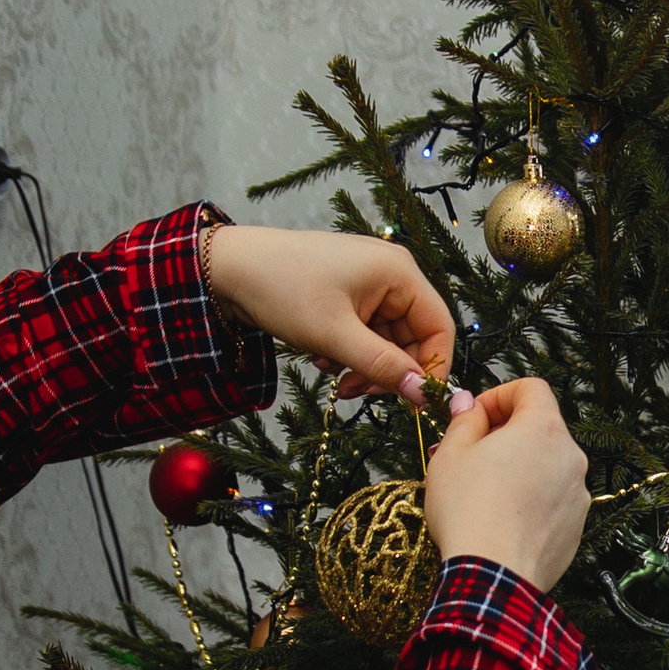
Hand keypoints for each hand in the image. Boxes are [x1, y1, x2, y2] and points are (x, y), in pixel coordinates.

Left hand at [204, 224, 452, 403]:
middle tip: (355, 392)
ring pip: (387, 339)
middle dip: (388, 370)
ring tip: (334, 376)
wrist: (229, 268)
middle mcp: (391, 273)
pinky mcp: (349, 293)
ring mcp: (369, 282)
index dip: (431, 368)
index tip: (411, 402)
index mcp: (399, 273)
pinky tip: (322, 357)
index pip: (439, 327)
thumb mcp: (335, 336)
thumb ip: (383, 367)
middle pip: (413, 336)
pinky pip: (366, 331)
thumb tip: (424, 395)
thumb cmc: (282, 290)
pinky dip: (350, 351)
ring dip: (365, 365)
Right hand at [422, 378, 588, 592]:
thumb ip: (464, 420)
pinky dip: (529, 501)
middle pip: (539, 428)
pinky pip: (551, 501)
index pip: (531, 388)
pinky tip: (500, 519)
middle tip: (468, 455)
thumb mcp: (451, 455)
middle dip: (503, 435)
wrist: (492, 576)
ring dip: (517, 469)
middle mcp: (570, 457)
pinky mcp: (575, 527)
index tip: (474, 416)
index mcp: (543, 429)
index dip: (498, 395)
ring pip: (546, 467)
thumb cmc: (469, 513)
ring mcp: (577, 495)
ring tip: (480, 492)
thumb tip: (468, 405)